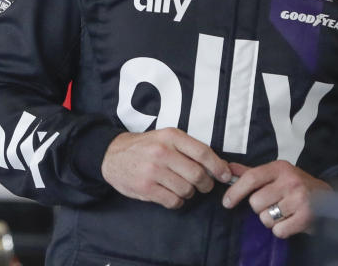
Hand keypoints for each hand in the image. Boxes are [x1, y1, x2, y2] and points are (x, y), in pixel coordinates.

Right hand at [101, 128, 233, 209]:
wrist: (112, 155)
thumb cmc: (146, 147)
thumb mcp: (166, 138)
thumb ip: (189, 149)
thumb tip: (217, 165)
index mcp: (171, 136)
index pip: (203, 152)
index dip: (218, 166)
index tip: (225, 175)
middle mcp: (162, 152)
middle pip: (197, 174)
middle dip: (206, 184)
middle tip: (204, 186)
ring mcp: (152, 171)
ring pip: (186, 189)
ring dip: (189, 193)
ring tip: (183, 188)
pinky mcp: (145, 188)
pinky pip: (172, 201)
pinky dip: (177, 201)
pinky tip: (172, 195)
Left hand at [222, 160, 332, 237]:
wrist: (327, 197)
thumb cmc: (297, 185)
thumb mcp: (277, 174)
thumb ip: (251, 173)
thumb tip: (228, 168)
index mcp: (280, 167)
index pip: (251, 178)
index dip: (235, 191)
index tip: (227, 202)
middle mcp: (290, 181)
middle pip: (255, 202)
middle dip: (260, 208)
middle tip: (273, 204)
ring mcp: (299, 199)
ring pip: (266, 218)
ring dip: (271, 220)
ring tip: (284, 212)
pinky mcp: (305, 216)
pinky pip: (278, 231)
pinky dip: (282, 230)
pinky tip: (290, 220)